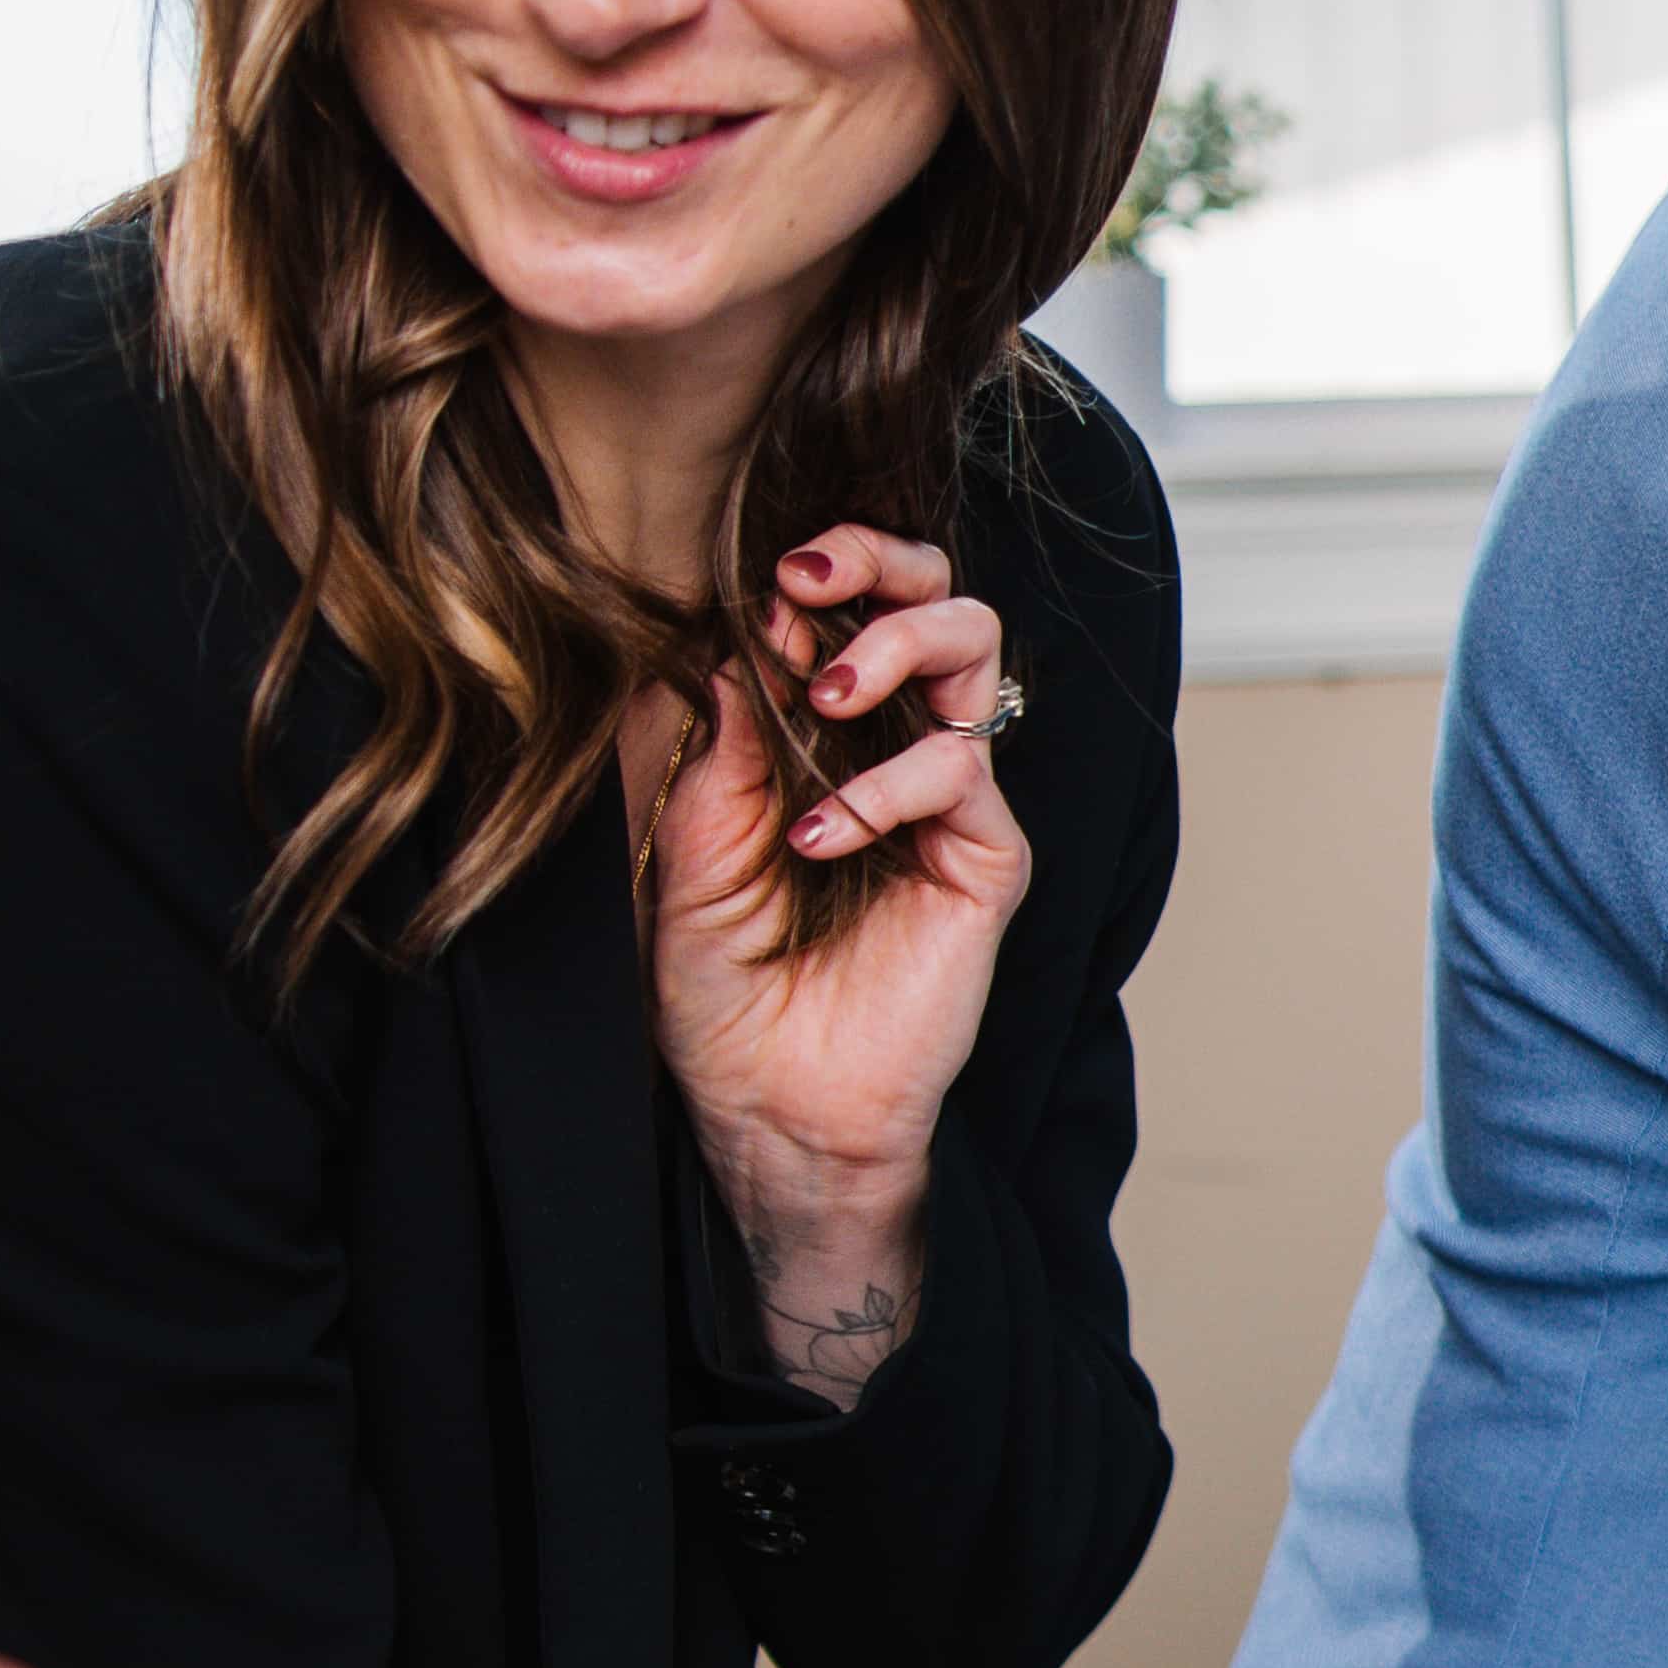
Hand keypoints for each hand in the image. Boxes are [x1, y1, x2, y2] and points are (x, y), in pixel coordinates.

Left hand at [651, 530, 1028, 1409]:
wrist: (770, 1107)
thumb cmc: (722, 992)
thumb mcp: (683, 850)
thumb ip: (717, 748)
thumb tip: (736, 639)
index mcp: (821, 733)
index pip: (844, 608)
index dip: (811, 570)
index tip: (755, 579)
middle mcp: (895, 747)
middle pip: (934, 596)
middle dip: (879, 560)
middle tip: (810, 582)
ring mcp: (948, 801)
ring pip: (975, 652)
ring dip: (900, 646)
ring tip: (830, 696)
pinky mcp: (985, 860)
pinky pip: (962, 776)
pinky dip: (889, 787)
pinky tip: (818, 837)